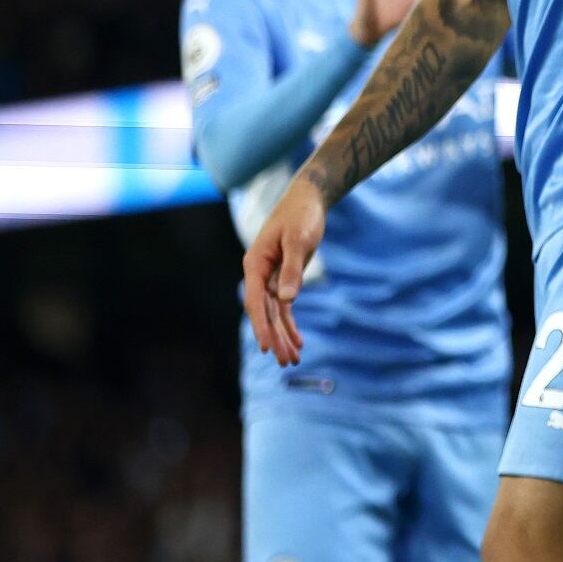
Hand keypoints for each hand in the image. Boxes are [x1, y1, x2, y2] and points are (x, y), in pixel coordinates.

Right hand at [242, 176, 326, 365]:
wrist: (307, 200)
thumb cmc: (301, 215)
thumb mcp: (298, 239)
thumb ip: (292, 269)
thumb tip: (287, 300)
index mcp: (255, 264)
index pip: (255, 301)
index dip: (261, 325)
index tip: (267, 346)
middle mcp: (258, 274)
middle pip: (264, 312)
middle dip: (275, 337)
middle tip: (286, 361)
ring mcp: (269, 278)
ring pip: (274, 313)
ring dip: (283, 335)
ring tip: (293, 359)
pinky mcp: (283, 278)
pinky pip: (284, 307)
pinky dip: (290, 323)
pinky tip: (298, 341)